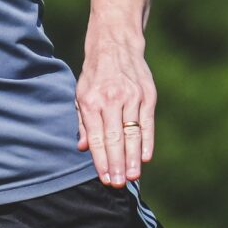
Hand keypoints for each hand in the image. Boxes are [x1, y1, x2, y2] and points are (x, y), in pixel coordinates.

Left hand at [74, 33, 155, 187]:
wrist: (115, 43)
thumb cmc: (95, 74)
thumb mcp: (80, 94)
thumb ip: (83, 122)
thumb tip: (83, 147)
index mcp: (91, 101)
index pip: (97, 137)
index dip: (101, 160)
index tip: (105, 178)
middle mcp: (111, 99)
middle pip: (115, 138)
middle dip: (117, 164)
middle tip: (118, 184)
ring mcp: (131, 96)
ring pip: (132, 133)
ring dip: (133, 157)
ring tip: (133, 176)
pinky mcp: (147, 94)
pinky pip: (147, 122)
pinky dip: (147, 140)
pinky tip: (146, 157)